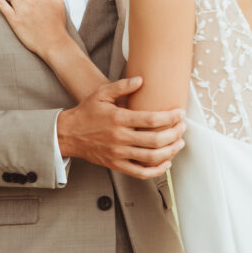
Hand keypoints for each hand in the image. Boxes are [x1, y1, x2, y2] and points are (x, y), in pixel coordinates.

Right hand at [58, 77, 185, 179]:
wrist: (69, 134)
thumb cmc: (87, 112)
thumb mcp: (101, 94)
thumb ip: (122, 86)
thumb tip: (141, 79)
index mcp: (118, 119)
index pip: (151, 120)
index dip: (170, 117)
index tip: (180, 113)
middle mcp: (120, 138)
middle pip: (155, 140)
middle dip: (174, 134)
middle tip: (183, 127)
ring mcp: (118, 154)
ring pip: (151, 158)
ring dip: (170, 151)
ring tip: (179, 142)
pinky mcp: (116, 165)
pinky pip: (141, 173)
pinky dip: (157, 170)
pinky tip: (166, 162)